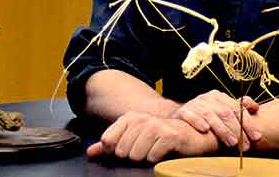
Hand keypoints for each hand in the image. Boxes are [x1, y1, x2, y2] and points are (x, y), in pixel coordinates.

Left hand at [86, 111, 218, 162]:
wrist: (189, 135)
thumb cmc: (159, 138)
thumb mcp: (132, 139)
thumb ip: (109, 145)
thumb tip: (89, 153)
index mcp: (129, 118)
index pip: (107, 141)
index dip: (114, 152)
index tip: (128, 149)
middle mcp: (140, 119)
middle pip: (121, 151)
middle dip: (131, 157)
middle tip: (145, 150)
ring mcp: (155, 126)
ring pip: (136, 155)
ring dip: (145, 158)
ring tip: (154, 150)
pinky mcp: (168, 136)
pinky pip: (152, 157)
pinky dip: (156, 159)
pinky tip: (163, 152)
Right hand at [171, 90, 260, 149]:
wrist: (182, 117)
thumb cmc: (206, 116)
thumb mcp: (222, 109)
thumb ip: (239, 108)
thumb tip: (255, 107)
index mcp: (219, 96)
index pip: (237, 109)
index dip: (248, 123)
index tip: (257, 137)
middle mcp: (207, 98)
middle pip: (225, 113)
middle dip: (237, 130)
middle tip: (245, 145)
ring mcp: (195, 104)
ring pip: (210, 115)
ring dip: (222, 129)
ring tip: (232, 143)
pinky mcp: (183, 112)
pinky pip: (190, 115)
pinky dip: (197, 121)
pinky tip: (205, 130)